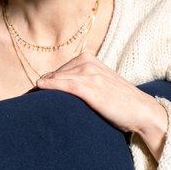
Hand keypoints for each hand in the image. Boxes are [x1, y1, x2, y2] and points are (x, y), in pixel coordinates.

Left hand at [35, 52, 169, 159]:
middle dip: (43, 86)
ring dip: (42, 88)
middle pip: (54, 74)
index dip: (46, 83)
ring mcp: (89, 74)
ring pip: (57, 79)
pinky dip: (50, 86)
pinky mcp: (91, 88)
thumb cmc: (119, 101)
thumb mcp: (99, 84)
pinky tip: (40, 88)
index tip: (33, 94)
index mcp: (88, 59)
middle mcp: (88, 62)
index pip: (58, 71)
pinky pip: (64, 85)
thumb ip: (81, 81)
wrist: (141, 111)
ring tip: (30, 100)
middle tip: (28, 99)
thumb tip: (56, 89)